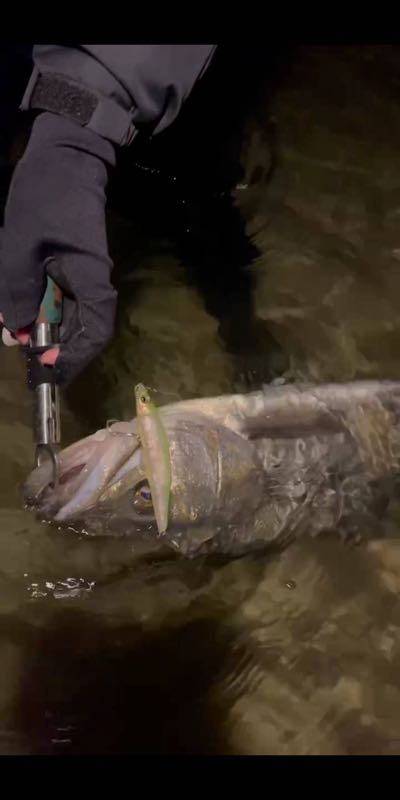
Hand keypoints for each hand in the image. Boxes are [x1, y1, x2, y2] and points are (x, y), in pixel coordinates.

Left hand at [0, 111, 116, 384]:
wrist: (65, 156)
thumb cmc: (45, 196)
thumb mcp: (20, 245)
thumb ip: (19, 291)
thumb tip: (19, 331)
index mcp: (89, 277)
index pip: (96, 329)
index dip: (76, 355)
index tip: (48, 368)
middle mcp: (92, 281)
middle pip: (80, 328)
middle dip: (51, 346)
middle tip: (18, 351)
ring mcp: (82, 273)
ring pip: (68, 314)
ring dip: (42, 328)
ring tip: (12, 332)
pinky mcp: (71, 265)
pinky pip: (60, 297)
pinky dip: (41, 308)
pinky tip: (18, 309)